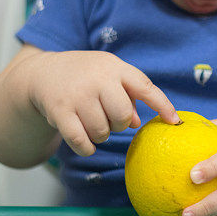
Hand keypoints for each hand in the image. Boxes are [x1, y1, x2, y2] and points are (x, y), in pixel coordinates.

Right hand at [27, 50, 179, 155]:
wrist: (42, 72)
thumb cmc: (84, 75)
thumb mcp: (107, 75)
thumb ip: (127, 95)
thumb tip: (138, 123)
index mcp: (114, 67)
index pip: (144, 86)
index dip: (162, 105)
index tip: (174, 121)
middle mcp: (97, 79)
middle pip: (123, 116)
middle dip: (119, 124)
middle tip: (109, 119)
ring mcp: (77, 95)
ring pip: (102, 131)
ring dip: (100, 135)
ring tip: (92, 123)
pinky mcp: (59, 111)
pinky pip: (82, 141)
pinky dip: (87, 147)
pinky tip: (85, 142)